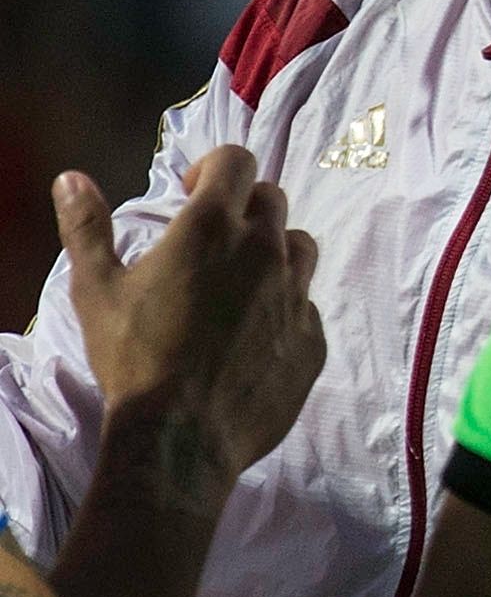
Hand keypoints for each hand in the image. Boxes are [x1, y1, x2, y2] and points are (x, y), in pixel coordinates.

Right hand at [54, 148, 326, 506]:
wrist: (182, 436)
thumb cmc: (133, 357)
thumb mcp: (95, 289)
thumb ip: (87, 227)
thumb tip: (71, 178)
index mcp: (214, 228)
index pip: (237, 160)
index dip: (214, 168)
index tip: (191, 195)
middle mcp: (266, 250)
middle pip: (271, 201)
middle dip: (242, 207)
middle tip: (210, 243)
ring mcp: (298, 294)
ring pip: (299, 247)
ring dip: (272, 252)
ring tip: (235, 284)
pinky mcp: (314, 336)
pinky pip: (306, 305)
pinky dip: (283, 307)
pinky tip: (251, 335)